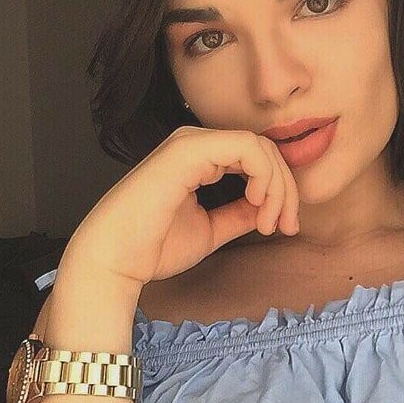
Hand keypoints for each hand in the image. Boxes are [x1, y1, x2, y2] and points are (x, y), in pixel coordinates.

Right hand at [62, 126, 300, 287]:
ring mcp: (192, 143)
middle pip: (264, 151)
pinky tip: (258, 202)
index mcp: (200, 159)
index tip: (284, 227)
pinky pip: (247, 148)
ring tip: (271, 221)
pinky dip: (264, 175)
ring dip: (278, 186)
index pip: (257, 160)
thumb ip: (240, 213)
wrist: (116, 259)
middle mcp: (196, 144)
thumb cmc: (154, 247)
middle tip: (287, 226)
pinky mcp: (189, 150)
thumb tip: (270, 208)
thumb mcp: (212, 229)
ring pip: (260, 147)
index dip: (281, 191)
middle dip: (286, 190)